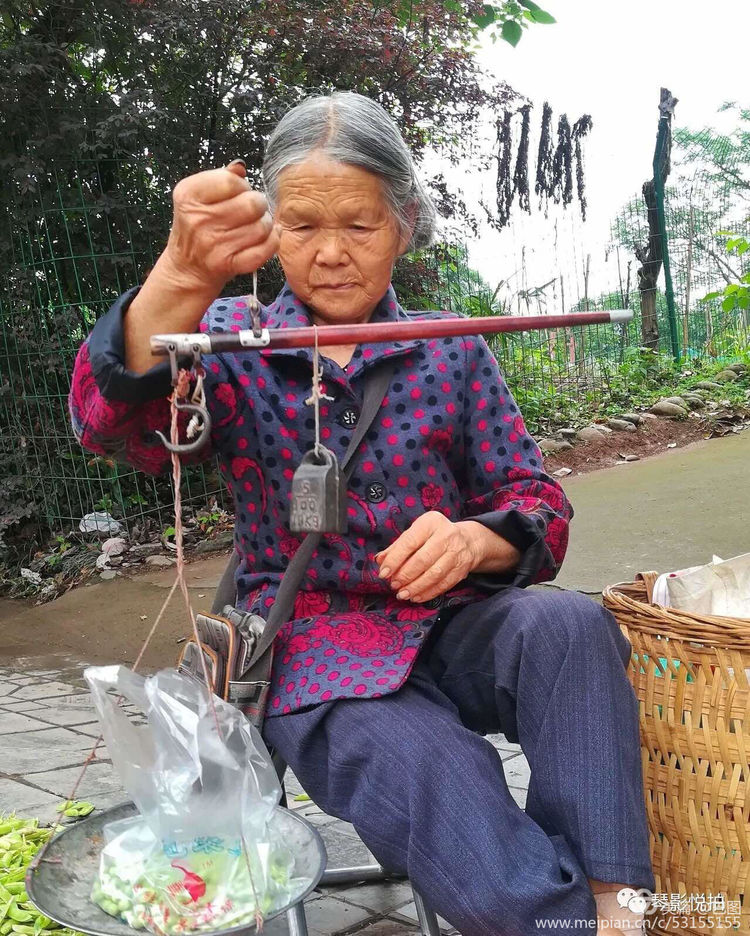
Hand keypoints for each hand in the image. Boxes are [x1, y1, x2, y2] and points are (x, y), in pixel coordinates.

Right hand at [162, 160, 279, 293]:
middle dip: (259, 204)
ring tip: (256, 225)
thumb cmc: (197, 228)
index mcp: (189, 196)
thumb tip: (240, 167)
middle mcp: (198, 219)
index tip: (240, 193)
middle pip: (252, 203)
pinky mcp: (228, 264)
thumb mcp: (198, 197)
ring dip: (266, 224)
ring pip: (262, 226)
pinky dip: (272, 241)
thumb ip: (220, 178)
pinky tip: (267, 238)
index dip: (243, 186)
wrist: (187, 268)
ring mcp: (214, 244)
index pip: (231, 181)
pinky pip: (266, 248)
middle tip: (252, 210)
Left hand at [373, 512, 485, 602]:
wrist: (468, 540)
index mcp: (431, 523)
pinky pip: (444, 584)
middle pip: (423, 560)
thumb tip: (380, 561)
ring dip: (416, 587)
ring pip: (434, 574)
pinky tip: (416, 596)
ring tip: (403, 594)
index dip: (395, 560)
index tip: (384, 573)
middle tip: (394, 585)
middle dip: (405, 575)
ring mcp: (457, 553)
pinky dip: (428, 593)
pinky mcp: (462, 568)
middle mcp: (446, 535)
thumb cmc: (434, 536)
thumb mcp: (416, 533)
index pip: (409, 542)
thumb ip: (397, 547)